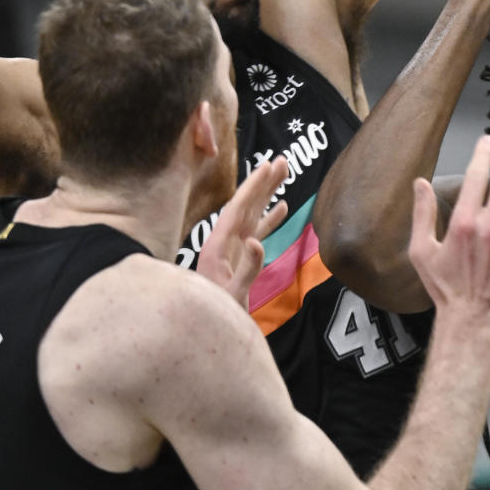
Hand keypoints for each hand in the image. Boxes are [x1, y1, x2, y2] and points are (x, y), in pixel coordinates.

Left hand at [197, 158, 289, 308]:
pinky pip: (257, 232)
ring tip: (285, 174)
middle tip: (282, 160)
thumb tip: (257, 241)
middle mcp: (223, 242)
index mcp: (218, 246)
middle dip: (263, 182)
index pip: (238, 208)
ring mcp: (232, 249)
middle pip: (246, 205)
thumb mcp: (232, 295)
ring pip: (253, 214)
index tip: (268, 166)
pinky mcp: (240, 258)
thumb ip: (247, 270)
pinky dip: (270, 218)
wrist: (205, 329)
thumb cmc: (218, 314)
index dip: (254, 186)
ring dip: (268, 194)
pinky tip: (282, 207)